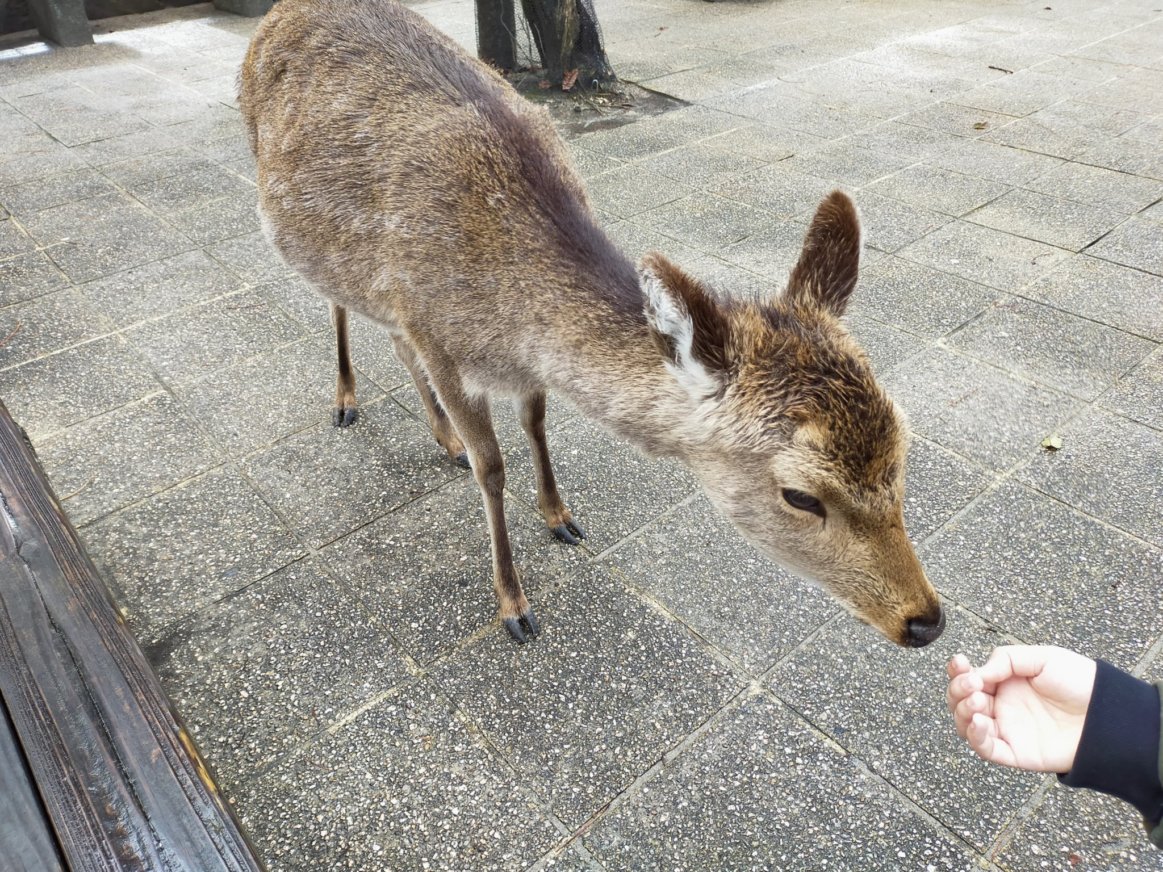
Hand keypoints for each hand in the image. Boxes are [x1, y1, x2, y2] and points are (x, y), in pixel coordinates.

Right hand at [946, 646, 1096, 772]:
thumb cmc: (1079, 683)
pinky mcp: (1015, 753)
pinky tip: (980, 722)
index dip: (957, 671)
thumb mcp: (1043, 657)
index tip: (960, 663)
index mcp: (1004, 683)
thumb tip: (978, 672)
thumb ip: (1006, 659)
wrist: (1108, 714)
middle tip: (971, 684)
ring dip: (962, 712)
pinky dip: (976, 737)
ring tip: (976, 702)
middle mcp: (1001, 706)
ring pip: (966, 725)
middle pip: (961, 702)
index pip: (969, 678)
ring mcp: (1007, 730)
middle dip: (957, 690)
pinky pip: (986, 749)